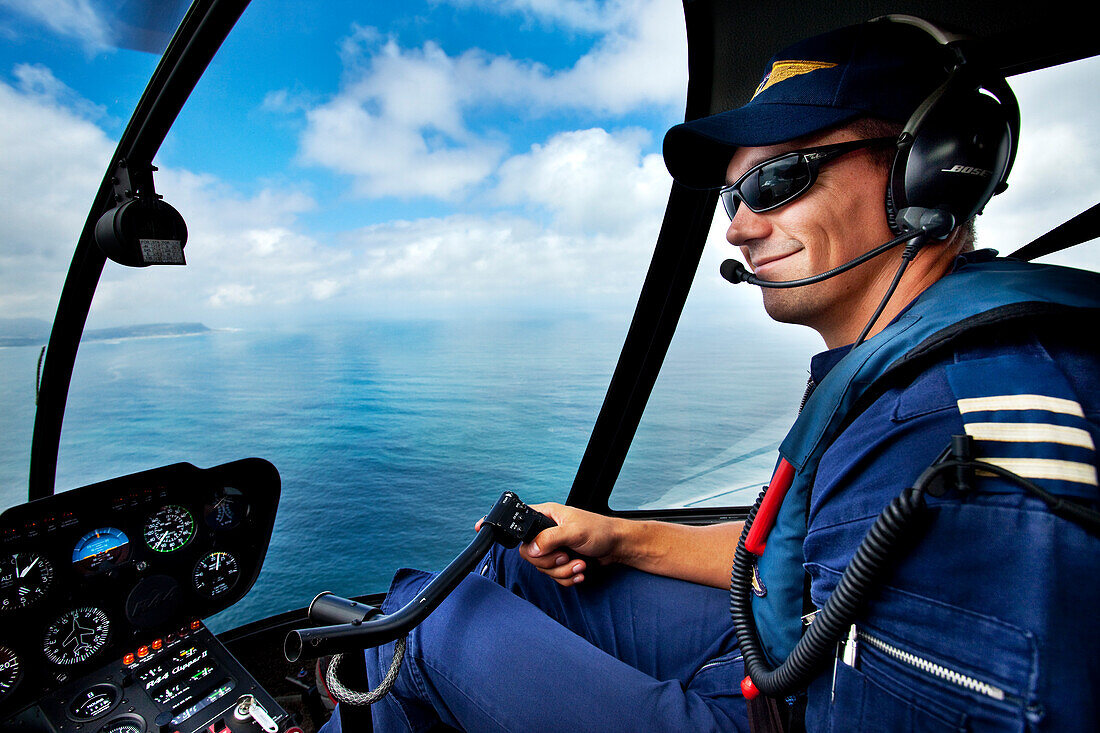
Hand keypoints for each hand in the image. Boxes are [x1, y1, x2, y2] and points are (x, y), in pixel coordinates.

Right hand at [477, 503, 623, 585]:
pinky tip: (581, 570)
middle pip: (528, 554)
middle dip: (549, 562)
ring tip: (580, 563)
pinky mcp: (560, 563)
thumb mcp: (574, 531)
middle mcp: (545, 532)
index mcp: (545, 516)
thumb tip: (532, 548)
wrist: (618, 548)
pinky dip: (568, 578)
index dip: (500, 525)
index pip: (516, 520)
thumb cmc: (600, 531)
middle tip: (566, 555)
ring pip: (541, 569)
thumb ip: (550, 538)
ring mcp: (552, 548)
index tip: (480, 527)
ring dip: (563, 571)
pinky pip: (553, 577)